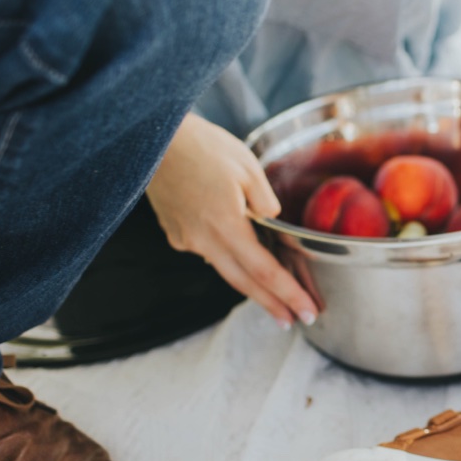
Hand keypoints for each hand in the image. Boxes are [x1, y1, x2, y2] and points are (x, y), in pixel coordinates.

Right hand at [147, 113, 318, 327]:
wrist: (153, 139)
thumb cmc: (202, 146)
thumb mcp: (247, 166)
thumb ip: (265, 201)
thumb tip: (271, 219)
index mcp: (226, 225)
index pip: (264, 271)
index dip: (288, 294)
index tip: (307, 311)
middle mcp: (203, 240)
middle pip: (244, 283)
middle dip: (272, 304)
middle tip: (293, 320)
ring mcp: (186, 238)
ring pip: (224, 268)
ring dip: (250, 284)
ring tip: (271, 296)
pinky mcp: (174, 232)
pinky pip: (206, 250)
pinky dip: (226, 257)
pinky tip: (237, 255)